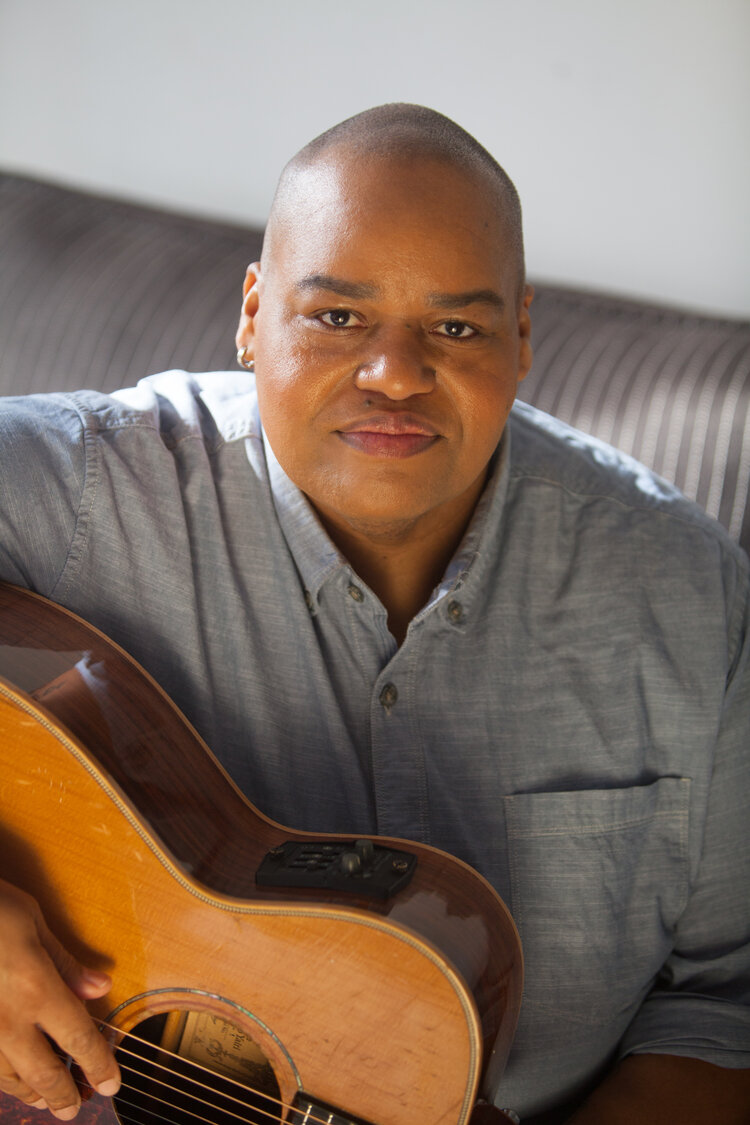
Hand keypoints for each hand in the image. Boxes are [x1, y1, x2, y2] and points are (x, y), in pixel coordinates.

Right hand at [0, 879, 119, 1119]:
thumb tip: (100, 987)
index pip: (78, 1040)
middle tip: (76, 1107)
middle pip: (43, 1075)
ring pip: (9, 1080)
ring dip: (31, 1092)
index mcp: (36, 990)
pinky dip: (3, 1079)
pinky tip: (11, 1076)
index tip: (111, 1085)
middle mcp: (7, 1022)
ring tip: (46, 1097)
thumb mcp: (31, 922)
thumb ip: (64, 961)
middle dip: (64, 1097)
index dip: (99, 1066)